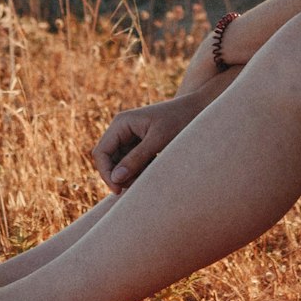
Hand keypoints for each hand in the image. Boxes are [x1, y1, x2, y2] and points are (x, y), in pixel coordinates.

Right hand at [91, 86, 218, 191]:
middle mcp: (121, 129)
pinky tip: (156, 167)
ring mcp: (130, 136)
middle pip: (108, 160)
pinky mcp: (139, 144)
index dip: (106, 173)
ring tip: (152, 172)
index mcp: (121, 123)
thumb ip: (136, 159)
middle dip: (120, 175)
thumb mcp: (158, 140)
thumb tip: (116, 179)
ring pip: (120, 164)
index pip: (101, 153)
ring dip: (131, 174)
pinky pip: (131, 163)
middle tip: (141, 183)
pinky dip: (140, 170)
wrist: (198, 109)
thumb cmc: (180, 120)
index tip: (119, 190)